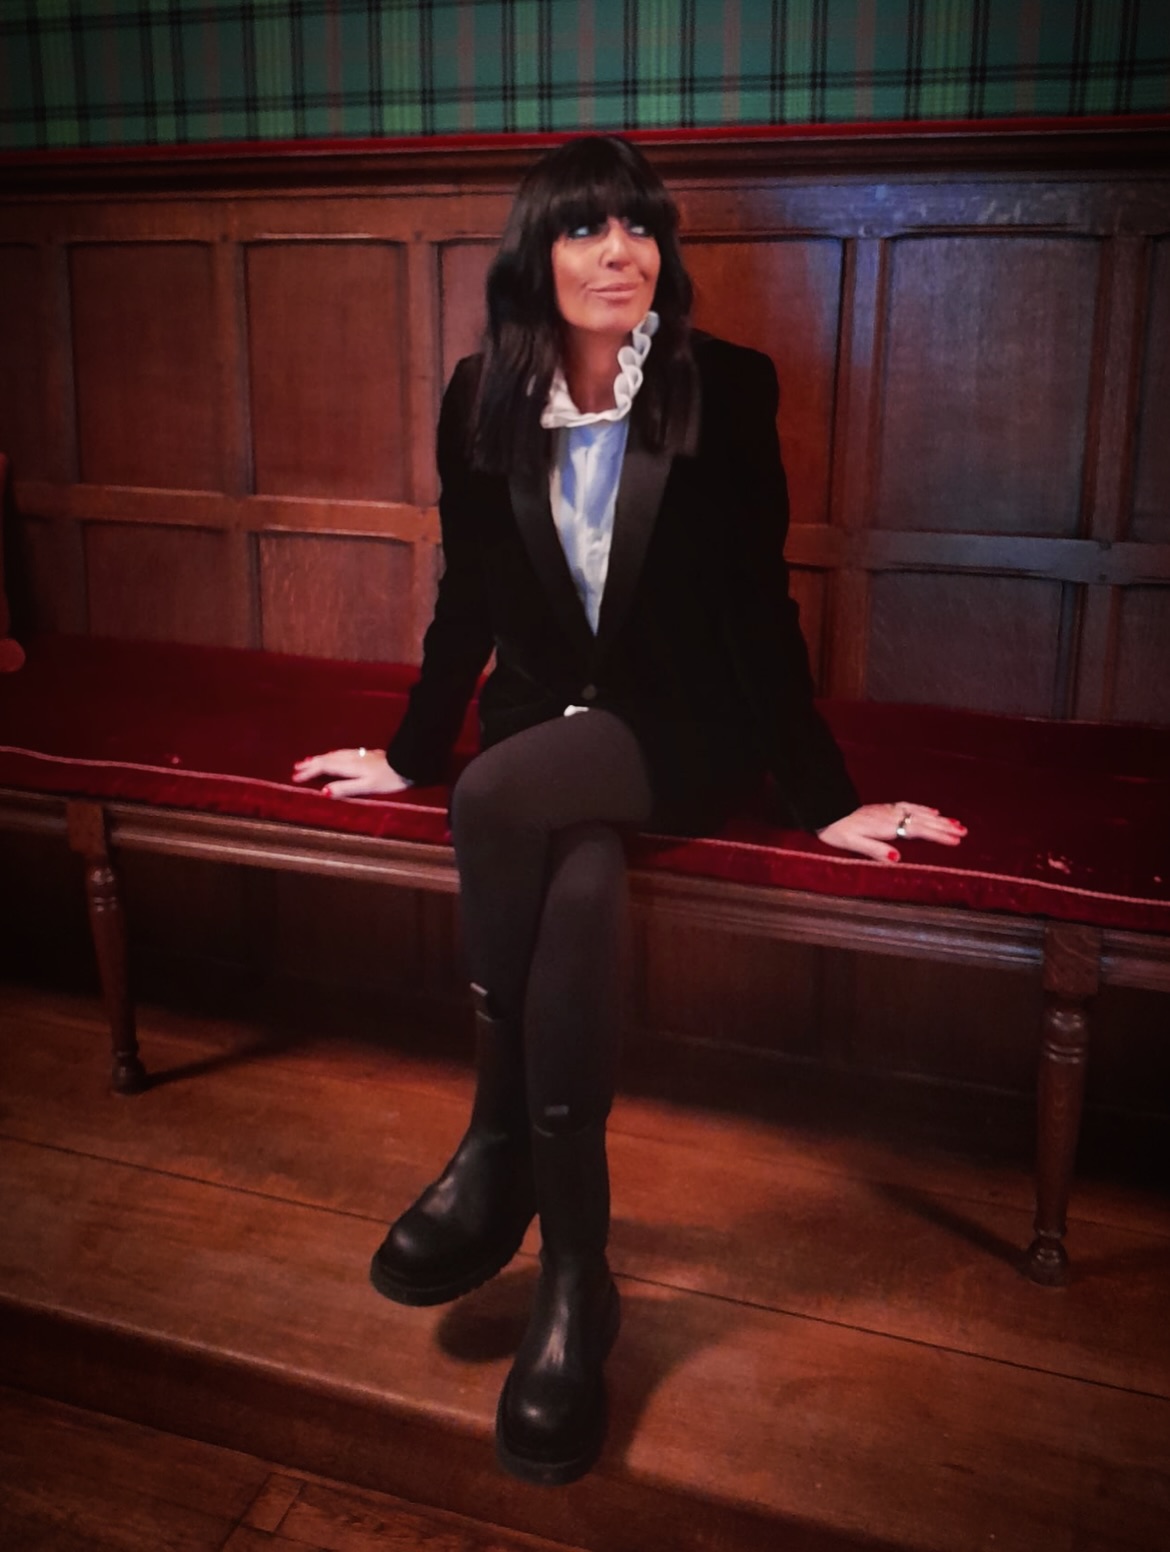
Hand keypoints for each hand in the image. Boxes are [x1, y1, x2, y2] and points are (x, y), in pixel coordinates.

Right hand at [291, 747, 411, 798]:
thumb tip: (323, 791)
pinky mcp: (368, 754)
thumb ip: (345, 788)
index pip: (324, 767)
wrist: (409, 763)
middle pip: (326, 758)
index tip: (295, 777)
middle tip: (295, 767)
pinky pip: (343, 753)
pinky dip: (333, 755)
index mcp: (349, 766)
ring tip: (309, 760)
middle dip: (310, 763)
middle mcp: (352, 758)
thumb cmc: (390, 779)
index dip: (309, 772)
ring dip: (320, 758)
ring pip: (334, 754)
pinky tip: (336, 756)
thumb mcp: (367, 787)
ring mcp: (360, 754)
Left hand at [816, 802, 965, 863]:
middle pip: (922, 821)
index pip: (917, 831)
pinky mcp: (885, 807)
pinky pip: (909, 806)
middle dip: (945, 827)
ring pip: (919, 813)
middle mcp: (890, 816)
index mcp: (885, 827)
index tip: (955, 841)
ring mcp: (889, 810)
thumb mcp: (853, 844)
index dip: (937, 836)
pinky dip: (924, 809)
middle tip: (965, 832)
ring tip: (958, 823)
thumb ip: (875, 850)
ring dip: (939, 819)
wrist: (827, 811)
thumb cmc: (837, 831)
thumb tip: (898, 858)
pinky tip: (934, 811)